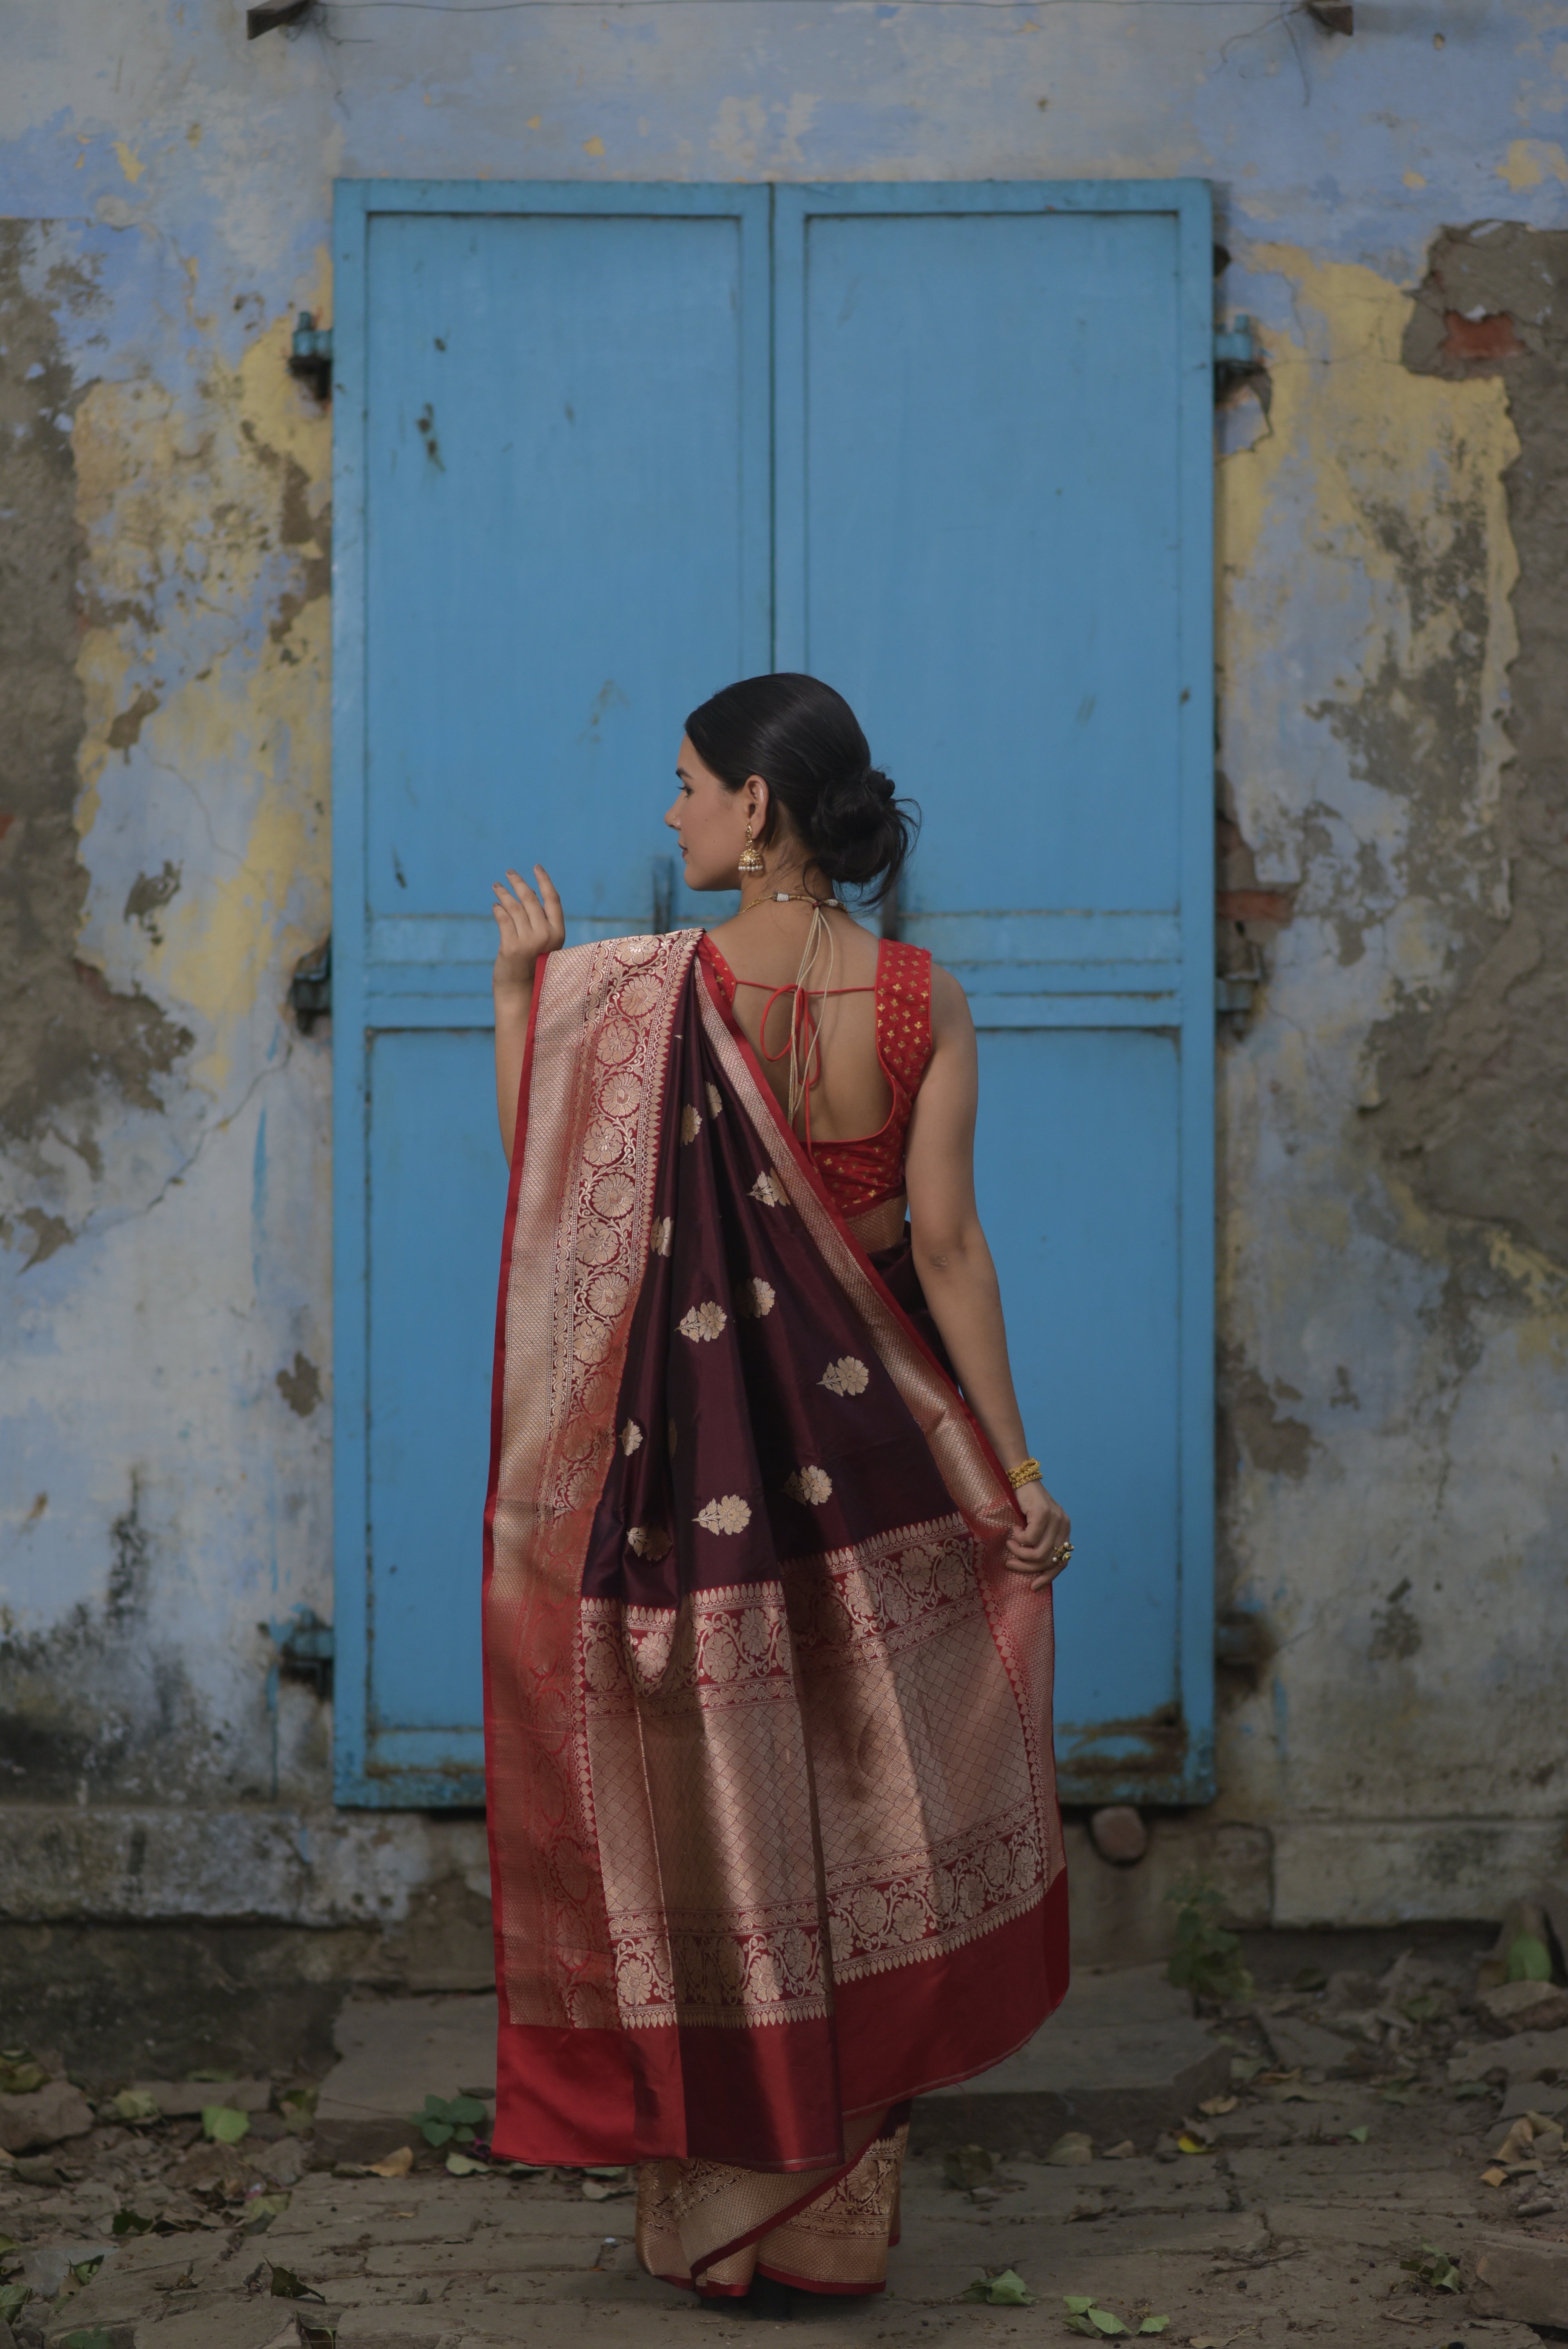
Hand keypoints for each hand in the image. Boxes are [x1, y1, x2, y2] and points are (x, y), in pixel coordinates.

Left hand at [492, 865, 564, 1004]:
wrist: (522, 994)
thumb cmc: (534, 968)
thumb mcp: (543, 944)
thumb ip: (539, 922)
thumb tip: (526, 893)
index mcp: (558, 934)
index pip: (553, 900)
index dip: (544, 881)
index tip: (536, 867)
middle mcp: (546, 936)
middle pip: (530, 900)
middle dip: (519, 883)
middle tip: (509, 873)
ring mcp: (528, 941)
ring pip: (515, 908)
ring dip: (504, 894)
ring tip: (497, 886)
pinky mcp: (511, 947)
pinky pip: (503, 920)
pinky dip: (498, 910)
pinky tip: (495, 906)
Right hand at [1003, 1480, 1071, 1592]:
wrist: (1022, 1479)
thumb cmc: (1025, 1505)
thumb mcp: (1036, 1528)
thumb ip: (1039, 1544)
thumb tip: (1033, 1570)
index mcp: (1065, 1531)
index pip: (1062, 1562)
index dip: (1049, 1577)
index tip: (1034, 1587)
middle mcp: (1064, 1526)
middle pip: (1048, 1560)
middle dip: (1027, 1568)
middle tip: (1010, 1564)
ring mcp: (1055, 1519)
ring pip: (1038, 1552)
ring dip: (1019, 1553)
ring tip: (1010, 1545)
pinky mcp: (1044, 1513)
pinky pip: (1030, 1538)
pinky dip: (1018, 1538)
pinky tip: (1014, 1529)